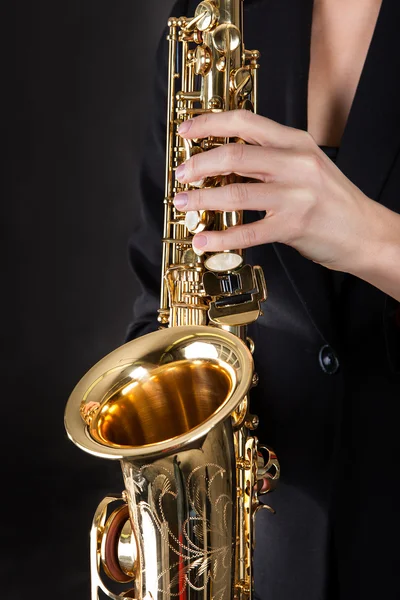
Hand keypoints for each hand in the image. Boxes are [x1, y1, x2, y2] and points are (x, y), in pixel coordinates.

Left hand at [173, 110, 390, 273]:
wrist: (365, 232)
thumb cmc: (333, 200)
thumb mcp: (306, 165)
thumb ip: (271, 158)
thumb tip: (225, 160)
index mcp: (296, 142)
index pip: (245, 121)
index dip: (209, 123)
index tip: (185, 130)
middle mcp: (295, 163)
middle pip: (235, 154)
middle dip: (198, 163)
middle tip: (180, 173)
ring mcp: (295, 195)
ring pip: (236, 191)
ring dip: (202, 198)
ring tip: (182, 203)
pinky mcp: (293, 226)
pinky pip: (248, 232)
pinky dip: (220, 238)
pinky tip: (204, 241)